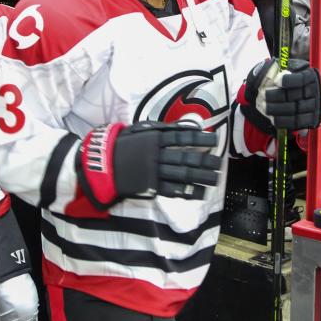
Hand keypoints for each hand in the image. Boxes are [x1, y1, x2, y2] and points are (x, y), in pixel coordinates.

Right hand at [77, 122, 219, 206]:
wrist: (101, 165)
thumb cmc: (122, 145)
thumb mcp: (140, 130)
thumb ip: (163, 128)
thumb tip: (187, 127)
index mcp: (153, 139)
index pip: (181, 138)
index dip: (199, 139)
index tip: (213, 140)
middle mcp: (155, 155)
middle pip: (185, 158)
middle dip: (204, 161)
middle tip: (219, 163)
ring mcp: (153, 172)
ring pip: (182, 175)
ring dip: (200, 178)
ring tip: (215, 179)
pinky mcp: (150, 187)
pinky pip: (172, 190)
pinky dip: (187, 192)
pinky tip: (200, 193)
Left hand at [244, 59, 320, 132]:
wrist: (295, 90)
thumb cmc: (289, 76)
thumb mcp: (287, 67)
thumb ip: (282, 70)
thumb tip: (276, 76)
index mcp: (311, 76)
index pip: (301, 79)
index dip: (288, 81)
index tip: (275, 81)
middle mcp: (315, 91)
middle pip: (295, 96)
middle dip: (275, 96)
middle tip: (263, 95)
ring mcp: (314, 106)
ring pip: (294, 110)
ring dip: (276, 109)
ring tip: (264, 106)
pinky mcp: (310, 119)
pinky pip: (296, 123)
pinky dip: (282, 121)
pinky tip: (271, 117)